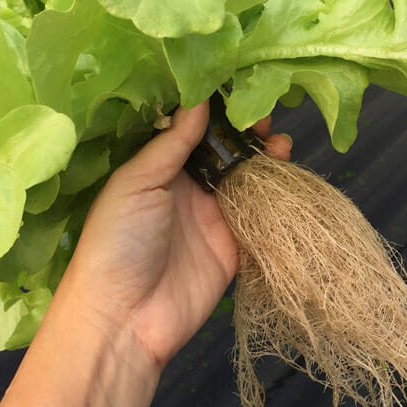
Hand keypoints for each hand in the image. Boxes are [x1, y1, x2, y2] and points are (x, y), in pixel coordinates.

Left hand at [58, 102, 290, 369]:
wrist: (126, 317)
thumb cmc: (118, 241)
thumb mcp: (137, 181)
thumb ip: (172, 142)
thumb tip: (200, 98)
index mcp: (158, 169)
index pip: (193, 131)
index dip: (216, 111)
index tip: (238, 89)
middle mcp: (188, 188)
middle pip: (225, 151)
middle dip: (246, 131)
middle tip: (264, 116)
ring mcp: (214, 217)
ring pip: (248, 178)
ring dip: (265, 157)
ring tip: (280, 139)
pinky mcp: (236, 247)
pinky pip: (262, 214)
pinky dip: (277, 194)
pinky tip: (288, 170)